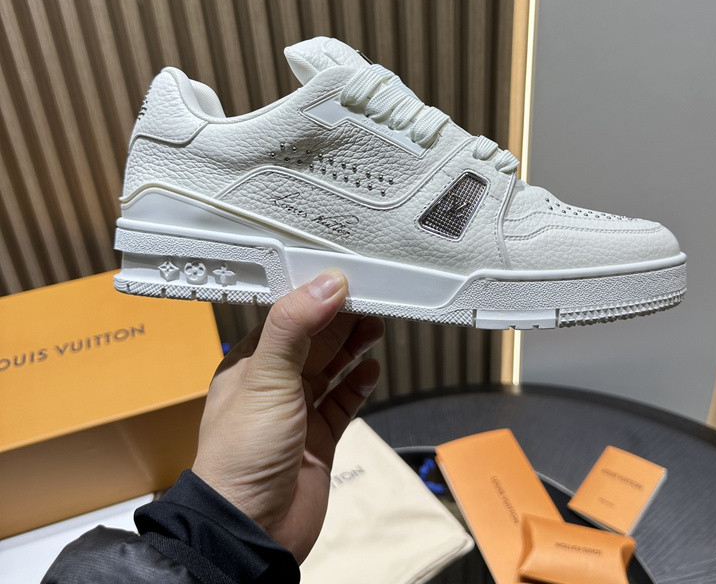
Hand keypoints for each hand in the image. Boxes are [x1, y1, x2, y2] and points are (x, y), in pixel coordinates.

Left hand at [192, 270, 383, 562]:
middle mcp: (274, 384)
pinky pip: (343, 403)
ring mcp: (298, 412)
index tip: (347, 281)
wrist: (253, 531)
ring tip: (376, 328)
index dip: (316, 297)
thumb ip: (295, 328)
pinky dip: (358, 385)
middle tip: (372, 300)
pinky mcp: (319, 438)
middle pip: (314, 340)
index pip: (287, 318)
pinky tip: (371, 371)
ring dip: (353, 346)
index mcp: (251, 364)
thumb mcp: (266, 379)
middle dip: (341, 319)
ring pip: (331, 368)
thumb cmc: (243, 454)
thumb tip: (327, 284)